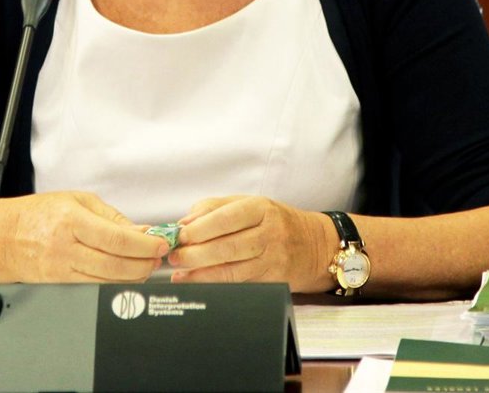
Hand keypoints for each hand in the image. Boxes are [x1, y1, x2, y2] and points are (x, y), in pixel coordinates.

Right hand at [0, 191, 167, 282]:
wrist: (2, 237)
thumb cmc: (38, 214)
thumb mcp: (76, 201)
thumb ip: (111, 217)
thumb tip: (141, 230)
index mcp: (72, 220)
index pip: (117, 238)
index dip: (144, 244)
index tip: (160, 244)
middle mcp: (67, 246)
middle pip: (116, 264)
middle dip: (144, 263)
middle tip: (158, 257)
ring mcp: (62, 268)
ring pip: (108, 280)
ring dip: (134, 276)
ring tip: (146, 266)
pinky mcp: (60, 283)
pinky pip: (94, 287)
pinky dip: (115, 284)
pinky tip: (126, 276)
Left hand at [167, 195, 334, 291]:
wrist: (314, 246)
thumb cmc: (274, 221)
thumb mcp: (250, 203)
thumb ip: (214, 208)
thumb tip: (185, 222)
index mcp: (261, 208)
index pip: (227, 218)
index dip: (200, 229)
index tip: (179, 236)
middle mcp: (269, 233)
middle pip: (227, 247)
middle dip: (196, 254)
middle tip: (174, 257)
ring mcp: (272, 260)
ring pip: (232, 271)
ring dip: (201, 274)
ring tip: (179, 274)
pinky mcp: (273, 281)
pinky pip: (240, 284)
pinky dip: (215, 285)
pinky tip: (197, 283)